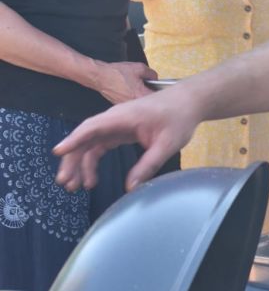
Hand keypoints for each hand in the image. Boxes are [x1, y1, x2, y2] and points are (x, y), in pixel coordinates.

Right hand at [54, 86, 198, 191]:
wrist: (188, 102)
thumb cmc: (178, 118)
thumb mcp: (166, 144)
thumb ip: (148, 165)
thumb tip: (131, 187)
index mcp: (123, 117)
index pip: (92, 127)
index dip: (74, 139)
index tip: (59, 152)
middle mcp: (114, 119)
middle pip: (86, 139)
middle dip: (73, 160)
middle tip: (65, 182)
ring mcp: (116, 125)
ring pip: (90, 144)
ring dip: (81, 164)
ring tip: (74, 187)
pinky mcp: (120, 131)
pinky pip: (100, 146)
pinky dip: (93, 162)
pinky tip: (91, 179)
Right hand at [92, 60, 157, 103]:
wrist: (100, 76)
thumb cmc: (118, 72)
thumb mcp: (140, 68)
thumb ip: (152, 74)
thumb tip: (155, 79)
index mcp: (141, 95)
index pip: (157, 99)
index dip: (162, 94)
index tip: (163, 90)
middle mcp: (135, 104)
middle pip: (149, 103)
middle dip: (152, 96)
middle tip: (152, 87)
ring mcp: (127, 106)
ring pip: (140, 103)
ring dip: (142, 97)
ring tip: (139, 88)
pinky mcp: (121, 105)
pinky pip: (132, 102)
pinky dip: (134, 97)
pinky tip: (131, 90)